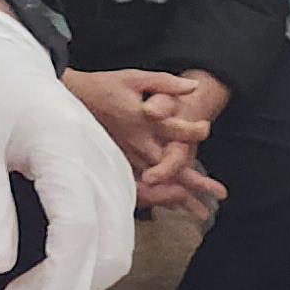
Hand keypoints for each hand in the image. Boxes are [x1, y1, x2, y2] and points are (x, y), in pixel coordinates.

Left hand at [0, 0, 138, 289]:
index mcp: (64, 149)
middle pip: (105, 248)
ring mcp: (110, 167)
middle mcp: (99, 160)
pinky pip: (111, 229)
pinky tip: (49, 272)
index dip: (64, 288)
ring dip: (78, 281)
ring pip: (115, 245)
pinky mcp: (107, 174)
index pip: (77, 233)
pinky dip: (86, 260)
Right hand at [65, 71, 226, 215]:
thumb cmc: (103, 86)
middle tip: (220, 193)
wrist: (69, 97)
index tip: (206, 128)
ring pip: (158, 180)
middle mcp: (136, 142)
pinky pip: (143, 182)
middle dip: (195, 182)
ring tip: (202, 211)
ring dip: (181, 196)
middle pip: (170, 167)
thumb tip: (194, 87)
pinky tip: (174, 206)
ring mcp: (127, 154)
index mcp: (141, 122)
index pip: (173, 130)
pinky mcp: (120, 160)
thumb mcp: (134, 77)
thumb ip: (165, 84)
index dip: (191, 130)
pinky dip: (161, 196)